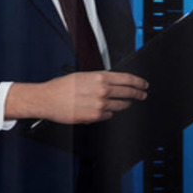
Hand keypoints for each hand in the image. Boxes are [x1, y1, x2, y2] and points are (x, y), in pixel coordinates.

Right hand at [7, 72, 148, 124]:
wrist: (48, 100)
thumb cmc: (62, 87)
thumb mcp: (83, 76)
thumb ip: (100, 79)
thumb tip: (112, 82)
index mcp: (100, 77)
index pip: (127, 79)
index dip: (138, 82)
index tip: (144, 84)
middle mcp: (102, 91)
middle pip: (128, 92)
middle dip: (138, 94)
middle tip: (142, 94)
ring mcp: (100, 105)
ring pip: (121, 105)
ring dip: (125, 104)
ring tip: (126, 102)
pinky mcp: (95, 117)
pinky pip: (109, 115)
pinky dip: (109, 112)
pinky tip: (105, 109)